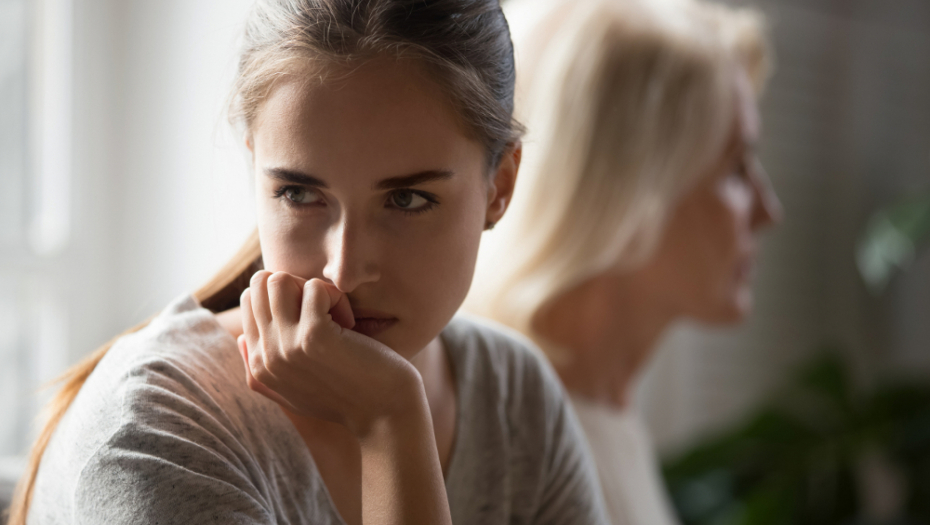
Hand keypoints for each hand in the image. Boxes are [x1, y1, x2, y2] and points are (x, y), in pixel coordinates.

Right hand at [238, 271, 423, 437]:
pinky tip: (350, 325)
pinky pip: (316, 287)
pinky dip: (337, 298)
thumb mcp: (293, 393)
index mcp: (257, 365)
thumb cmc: (346, 400)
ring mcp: (287, 345)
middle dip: (296, 287)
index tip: (313, 321)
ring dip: (314, 290)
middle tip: (324, 314)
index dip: (286, 297)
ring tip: (335, 316)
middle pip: (261, 284)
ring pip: (279, 279)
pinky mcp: (314, 336)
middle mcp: (265, 355)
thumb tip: (240, 337)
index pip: (250, 300)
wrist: (383, 416)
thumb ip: (260, 370)